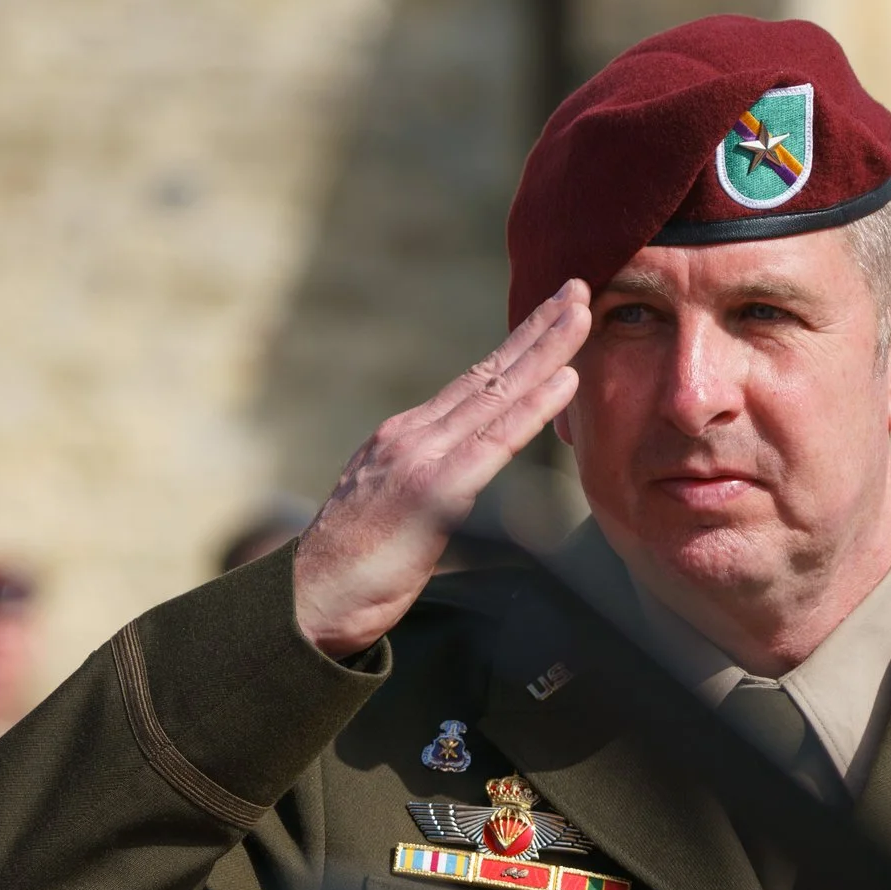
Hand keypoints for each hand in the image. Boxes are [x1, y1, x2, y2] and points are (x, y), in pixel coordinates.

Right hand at [293, 281, 589, 656]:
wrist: (309, 601)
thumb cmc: (351, 573)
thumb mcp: (391, 511)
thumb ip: (426, 484)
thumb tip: (457, 484)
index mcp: (404, 439)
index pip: (471, 385)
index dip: (515, 349)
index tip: (550, 318)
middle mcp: (412, 435)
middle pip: (487, 373)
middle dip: (537, 329)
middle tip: (577, 288)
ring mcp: (422, 458)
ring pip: (497, 392)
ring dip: (545, 350)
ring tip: (582, 314)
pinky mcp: (434, 492)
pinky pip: (496, 441)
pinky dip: (535, 407)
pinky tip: (565, 380)